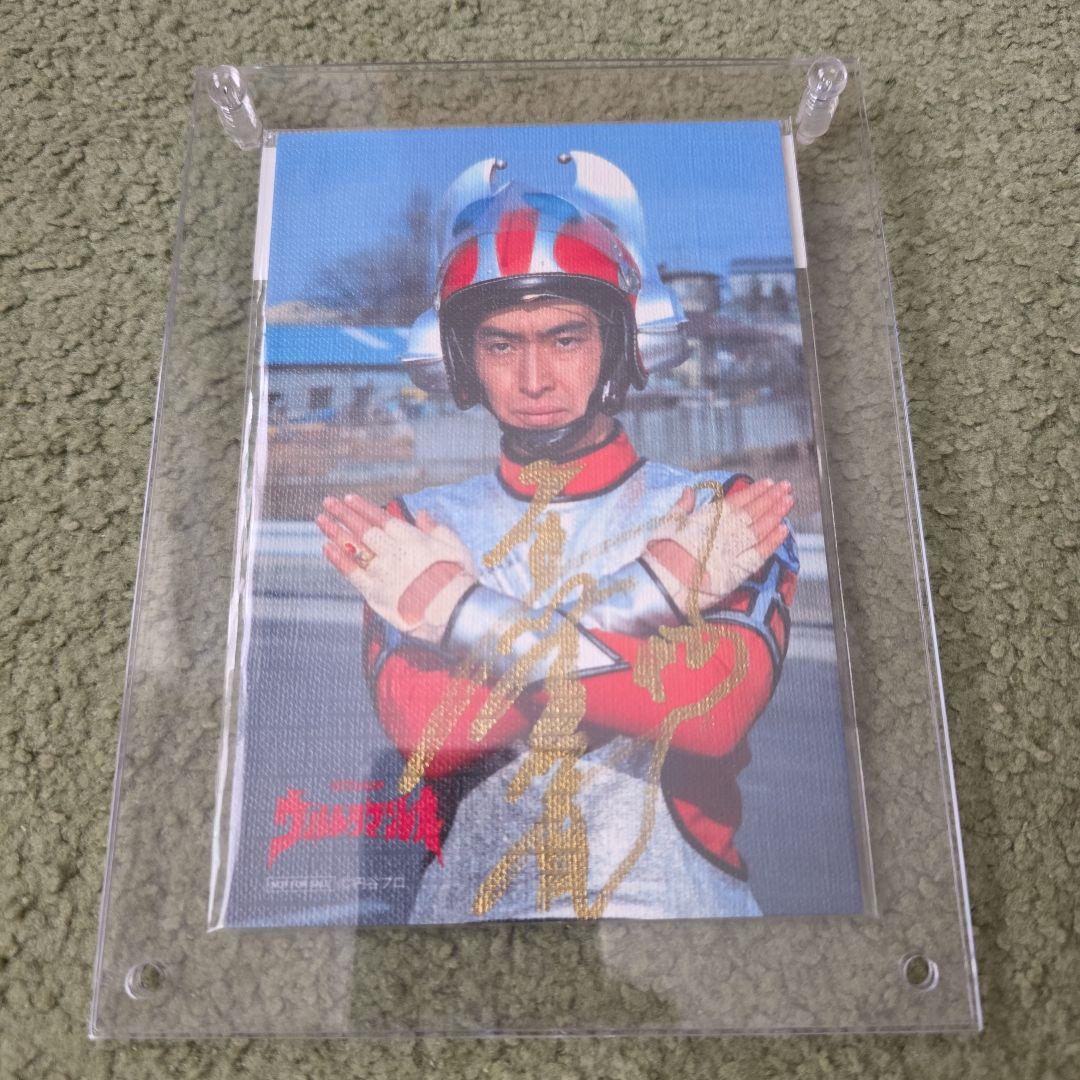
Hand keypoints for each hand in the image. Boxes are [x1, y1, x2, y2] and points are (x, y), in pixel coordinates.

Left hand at [317, 493, 476, 643]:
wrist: (454, 611)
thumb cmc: (459, 579)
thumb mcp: (454, 547)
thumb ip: (436, 529)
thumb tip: (422, 514)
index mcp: (411, 539)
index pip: (380, 518)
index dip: (362, 507)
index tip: (348, 498)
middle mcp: (393, 552)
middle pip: (363, 529)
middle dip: (344, 514)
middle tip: (328, 502)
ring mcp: (382, 572)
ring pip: (353, 547)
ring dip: (335, 531)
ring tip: (321, 519)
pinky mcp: (375, 593)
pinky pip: (351, 573)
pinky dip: (338, 560)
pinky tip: (325, 547)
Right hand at [642, 479, 793, 614]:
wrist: (660, 584)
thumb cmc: (659, 554)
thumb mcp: (667, 525)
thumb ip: (682, 507)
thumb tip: (690, 491)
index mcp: (705, 519)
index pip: (735, 502)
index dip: (753, 492)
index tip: (767, 482)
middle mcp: (721, 532)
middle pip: (751, 512)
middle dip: (770, 498)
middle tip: (786, 486)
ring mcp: (730, 552)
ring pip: (758, 529)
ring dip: (776, 514)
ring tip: (789, 501)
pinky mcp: (735, 572)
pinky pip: (758, 555)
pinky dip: (772, 542)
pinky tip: (784, 529)